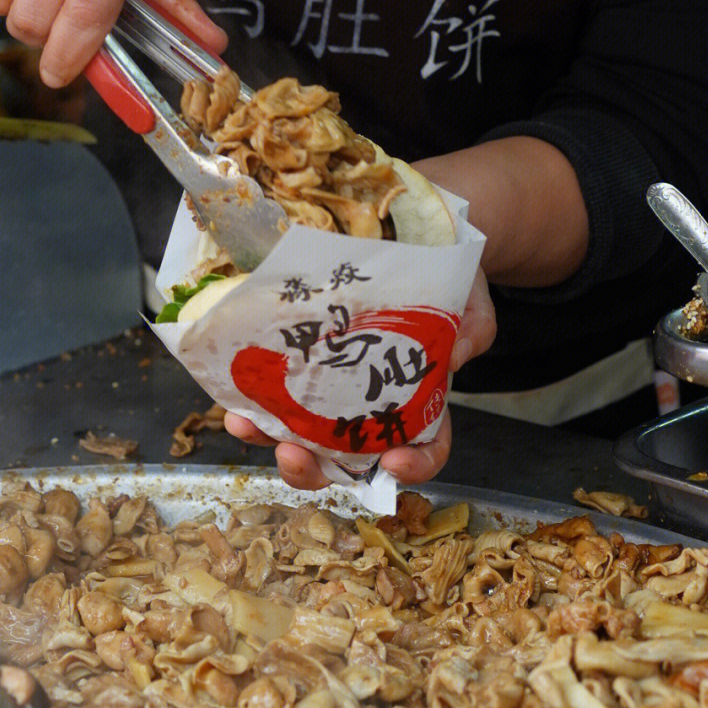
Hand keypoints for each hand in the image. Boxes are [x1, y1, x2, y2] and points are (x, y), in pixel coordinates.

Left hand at [224, 267, 495, 490]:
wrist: (411, 239)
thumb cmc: (444, 279)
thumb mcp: (470, 298)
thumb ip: (474, 326)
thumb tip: (454, 357)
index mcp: (420, 398)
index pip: (425, 446)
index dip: (414, 465)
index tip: (395, 463)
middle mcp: (371, 404)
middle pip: (344, 458)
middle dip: (315, 469)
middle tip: (296, 455)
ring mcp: (331, 387)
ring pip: (299, 433)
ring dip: (270, 440)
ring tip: (247, 425)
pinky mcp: (299, 361)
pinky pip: (272, 393)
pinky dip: (251, 401)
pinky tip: (233, 394)